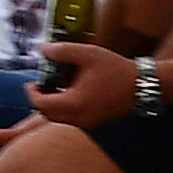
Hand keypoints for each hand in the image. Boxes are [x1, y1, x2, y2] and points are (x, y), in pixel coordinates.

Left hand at [30, 38, 144, 129]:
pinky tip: (69, 92)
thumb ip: (63, 51)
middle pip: (48, 114)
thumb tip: (43, 49)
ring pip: (59, 119)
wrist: (141, 86)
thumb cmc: (116, 70)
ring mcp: (86, 122)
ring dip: (51, 105)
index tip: (31, 81)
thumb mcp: (88, 53)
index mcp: (74, 103)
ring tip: (54, 87)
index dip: (32, 92)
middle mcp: (78, 118)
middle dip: (40, 100)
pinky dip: (63, 108)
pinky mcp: (93, 122)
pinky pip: (70, 119)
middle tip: (39, 85)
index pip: (41, 104)